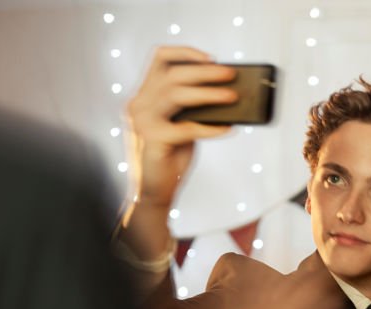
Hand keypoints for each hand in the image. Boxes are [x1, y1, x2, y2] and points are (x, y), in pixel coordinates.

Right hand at [121, 46, 237, 255]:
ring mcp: (142, 122)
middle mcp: (138, 105)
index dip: (185, 53)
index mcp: (144, 97)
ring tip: (233, 96)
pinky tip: (228, 129)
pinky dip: (210, 128)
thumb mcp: (181, 126)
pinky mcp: (152, 141)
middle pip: (171, 74)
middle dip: (204, 71)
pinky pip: (187, 128)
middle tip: (230, 74)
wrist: (153, 193)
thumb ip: (192, 109)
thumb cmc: (170, 158)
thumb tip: (224, 93)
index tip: (210, 57)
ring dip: (208, 93)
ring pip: (175, 94)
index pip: (159, 59)